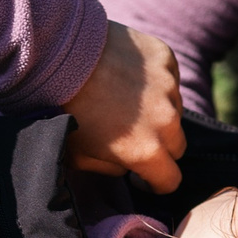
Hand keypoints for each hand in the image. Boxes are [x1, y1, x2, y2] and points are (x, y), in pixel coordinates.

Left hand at [60, 22, 186, 193]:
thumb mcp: (79, 155)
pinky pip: (169, 78)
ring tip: (127, 99)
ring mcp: (169, 87)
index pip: (170, 180)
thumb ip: (110, 169)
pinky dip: (155, 81)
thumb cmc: (65, 109)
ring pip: (174, 109)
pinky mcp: (165, 58)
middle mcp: (166, 121)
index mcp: (147, 151)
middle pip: (177, 146)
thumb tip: (126, 165)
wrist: (60, 55)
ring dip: (159, 111)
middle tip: (134, 135)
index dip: (156, 182)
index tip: (143, 175)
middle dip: (160, 147)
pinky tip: (129, 75)